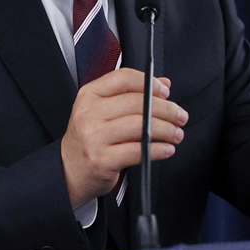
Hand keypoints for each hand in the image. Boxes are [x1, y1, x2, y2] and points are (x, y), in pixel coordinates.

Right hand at [60, 69, 187, 209]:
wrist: (68, 171)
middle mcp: (89, 113)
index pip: (123, 78)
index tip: (166, 92)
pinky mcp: (102, 159)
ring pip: (140, 126)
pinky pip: (138, 150)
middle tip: (180, 116)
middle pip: (136, 103)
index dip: (149, 83)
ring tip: (177, 134)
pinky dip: (158, 149)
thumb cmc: (90, 139)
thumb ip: (132, 94)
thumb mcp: (103, 112)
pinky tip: (167, 149)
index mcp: (89, 95)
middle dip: (166, 109)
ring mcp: (94, 137)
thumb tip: (163, 84)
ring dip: (166, 130)